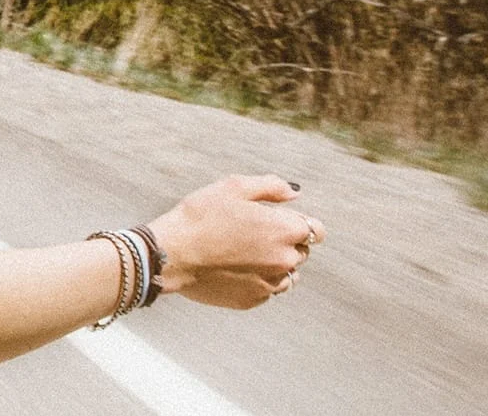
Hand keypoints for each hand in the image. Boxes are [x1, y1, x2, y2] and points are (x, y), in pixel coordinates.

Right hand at [146, 174, 325, 308]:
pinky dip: (257, 280)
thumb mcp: (234, 187)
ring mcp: (269, 284)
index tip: (279, 220)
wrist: (171, 254)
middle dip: (285, 243)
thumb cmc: (200, 216)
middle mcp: (285, 260)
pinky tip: (234, 269)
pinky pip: (266, 290)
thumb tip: (294, 193)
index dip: (299, 223)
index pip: (317, 230)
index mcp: (286, 230)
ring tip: (244, 254)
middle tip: (252, 235)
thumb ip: (271, 187)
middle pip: (301, 252)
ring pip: (287, 275)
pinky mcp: (252, 300)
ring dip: (274, 264)